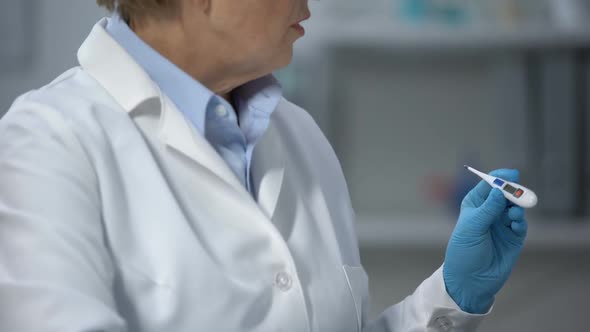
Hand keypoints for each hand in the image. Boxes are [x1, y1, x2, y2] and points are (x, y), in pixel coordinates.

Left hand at [443, 169, 527, 313]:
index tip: (511, 174)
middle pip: (505, 195)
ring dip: (517, 207)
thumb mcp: (472, 227)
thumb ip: (488, 209)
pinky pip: (520, 224)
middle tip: (519, 192)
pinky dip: (521, 221)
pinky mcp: (513, 238)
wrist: (470, 280)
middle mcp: (489, 212)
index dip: (499, 178)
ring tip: (515, 212)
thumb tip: (501, 190)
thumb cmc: (464, 252)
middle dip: (513, 192)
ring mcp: (502, 225)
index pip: (488, 186)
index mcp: (475, 205)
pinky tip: (517, 222)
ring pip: (514, 208)